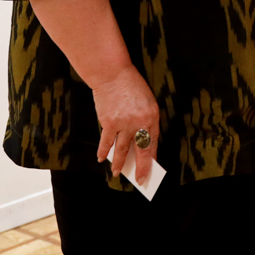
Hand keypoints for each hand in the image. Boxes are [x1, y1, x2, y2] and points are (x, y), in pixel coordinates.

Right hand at [93, 64, 159, 183]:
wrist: (112, 74)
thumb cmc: (131, 86)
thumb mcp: (147, 101)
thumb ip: (145, 121)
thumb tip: (140, 143)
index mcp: (152, 116)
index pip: (153, 143)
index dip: (151, 158)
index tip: (150, 170)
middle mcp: (139, 122)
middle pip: (140, 151)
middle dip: (140, 168)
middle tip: (139, 181)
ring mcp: (123, 124)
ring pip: (122, 150)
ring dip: (119, 164)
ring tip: (117, 173)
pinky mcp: (108, 122)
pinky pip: (106, 142)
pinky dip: (104, 151)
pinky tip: (102, 158)